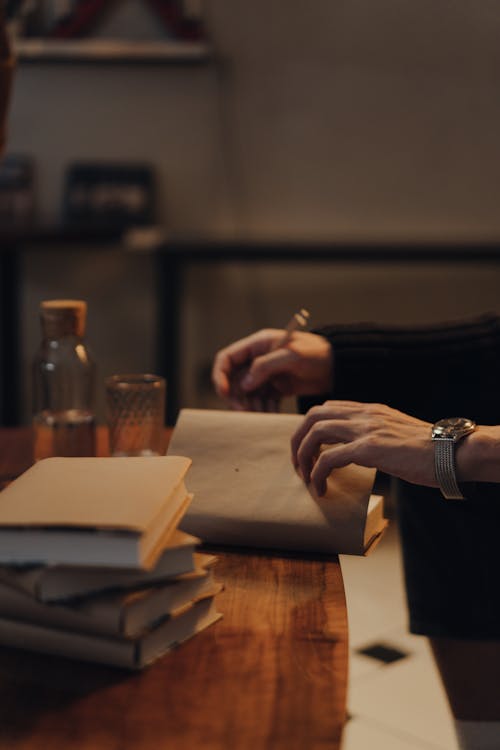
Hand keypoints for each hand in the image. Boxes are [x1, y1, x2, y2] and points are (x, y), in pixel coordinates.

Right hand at [212, 328, 332, 410]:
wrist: (339, 367)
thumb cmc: (317, 354)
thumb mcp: (292, 356)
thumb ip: (265, 367)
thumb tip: (244, 385)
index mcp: (258, 345)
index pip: (227, 359)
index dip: (221, 376)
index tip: (225, 393)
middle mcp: (258, 359)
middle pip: (234, 380)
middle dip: (237, 397)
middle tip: (245, 410)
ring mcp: (267, 375)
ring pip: (247, 394)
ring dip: (252, 405)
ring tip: (265, 411)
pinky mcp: (276, 388)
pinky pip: (262, 401)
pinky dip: (264, 408)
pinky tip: (273, 412)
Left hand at [291, 401, 434, 495]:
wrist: (452, 452)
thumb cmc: (429, 450)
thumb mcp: (396, 433)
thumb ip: (376, 434)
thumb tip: (359, 452)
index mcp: (370, 410)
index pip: (326, 408)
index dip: (309, 429)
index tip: (308, 452)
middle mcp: (364, 414)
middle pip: (313, 415)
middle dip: (299, 440)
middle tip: (299, 465)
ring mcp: (366, 429)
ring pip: (315, 432)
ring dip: (304, 457)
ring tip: (306, 478)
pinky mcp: (369, 448)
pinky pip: (328, 458)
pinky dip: (317, 474)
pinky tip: (321, 489)